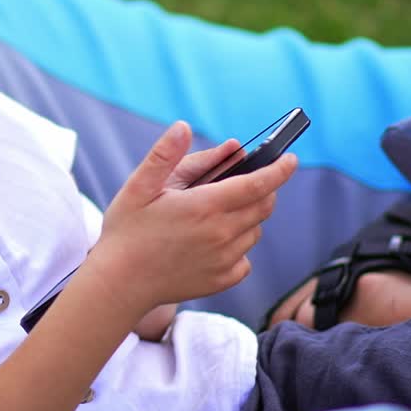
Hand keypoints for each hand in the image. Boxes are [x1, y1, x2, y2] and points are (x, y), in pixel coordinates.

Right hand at [89, 122, 294, 322]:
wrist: (119, 283)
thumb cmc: (127, 231)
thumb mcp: (139, 186)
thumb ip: (165, 155)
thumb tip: (183, 126)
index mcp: (205, 205)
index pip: (258, 184)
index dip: (279, 169)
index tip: (291, 159)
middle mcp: (221, 233)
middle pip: (263, 205)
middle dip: (261, 189)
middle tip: (239, 183)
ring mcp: (224, 260)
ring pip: (254, 231)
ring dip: (247, 217)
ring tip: (214, 214)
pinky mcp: (222, 279)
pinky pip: (245, 258)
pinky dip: (238, 246)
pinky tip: (212, 242)